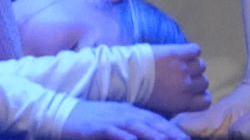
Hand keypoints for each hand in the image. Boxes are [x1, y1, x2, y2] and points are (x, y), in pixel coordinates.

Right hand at [63, 100, 186, 139]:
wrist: (63, 113)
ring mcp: (112, 119)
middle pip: (152, 123)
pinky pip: (115, 133)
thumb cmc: (91, 121)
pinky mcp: (99, 127)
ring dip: (154, 136)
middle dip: (171, 134)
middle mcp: (125, 113)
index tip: (187, 138)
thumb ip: (132, 128)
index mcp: (130, 111)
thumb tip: (148, 134)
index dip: (173, 130)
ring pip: (138, 128)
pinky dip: (126, 138)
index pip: (157, 120)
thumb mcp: (115, 122)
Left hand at [142, 47, 209, 115]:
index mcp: (183, 102)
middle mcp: (187, 86)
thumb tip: (185, 99)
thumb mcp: (162, 107)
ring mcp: (183, 68)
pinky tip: (184, 52)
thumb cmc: (140, 93)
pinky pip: (195, 49)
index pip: (206, 101)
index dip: (201, 95)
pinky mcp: (178, 53)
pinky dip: (192, 50)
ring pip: (201, 65)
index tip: (194, 91)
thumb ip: (178, 103)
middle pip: (204, 82)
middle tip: (185, 76)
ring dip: (194, 64)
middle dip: (196, 79)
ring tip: (183, 63)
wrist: (127, 76)